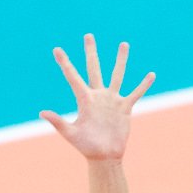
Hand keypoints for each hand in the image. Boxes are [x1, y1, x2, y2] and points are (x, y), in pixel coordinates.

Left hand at [41, 35, 153, 160]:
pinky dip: (143, 85)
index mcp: (84, 99)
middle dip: (91, 52)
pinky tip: (151, 74)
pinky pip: (136, 93)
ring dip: (120, 60)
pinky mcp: (125, 107)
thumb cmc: (85, 146)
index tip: (56, 49)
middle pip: (94, 68)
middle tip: (88, 36)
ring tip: (123, 44)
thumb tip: (41, 112)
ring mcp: (112, 100)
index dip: (64, 63)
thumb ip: (58, 122)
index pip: (73, 77)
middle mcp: (98, 95)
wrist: (104, 156)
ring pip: (117, 74)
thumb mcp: (71, 133)